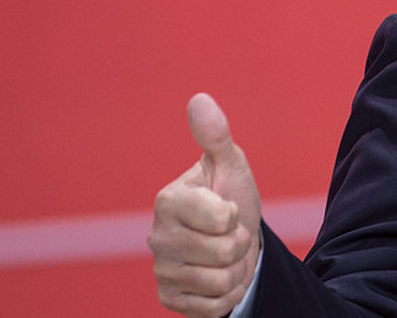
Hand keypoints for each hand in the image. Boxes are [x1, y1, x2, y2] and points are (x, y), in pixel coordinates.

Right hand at [149, 93, 262, 316]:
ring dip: (234, 270)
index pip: (221, 217)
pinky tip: (217, 277)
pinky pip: (211, 307)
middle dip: (239, 244)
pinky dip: (225, 295)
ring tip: (225, 256)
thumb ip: (215, 136)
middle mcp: (157, 236)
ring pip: (219, 281)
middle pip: (224, 251)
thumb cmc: (230, 198)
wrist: (235, 242)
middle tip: (230, 234)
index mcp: (168, 200)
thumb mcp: (230, 166)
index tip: (228, 209)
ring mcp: (161, 270)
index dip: (236, 215)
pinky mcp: (169, 298)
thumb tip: (199, 99)